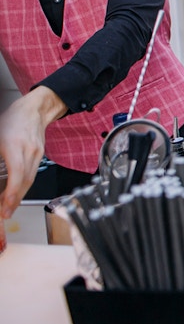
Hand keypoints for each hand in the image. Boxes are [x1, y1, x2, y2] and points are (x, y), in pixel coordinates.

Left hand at [0, 86, 66, 217]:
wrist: (34, 109)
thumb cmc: (13, 119)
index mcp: (15, 144)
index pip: (17, 173)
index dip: (11, 192)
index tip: (5, 206)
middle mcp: (29, 150)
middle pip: (25, 181)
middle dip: (14, 200)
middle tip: (4, 214)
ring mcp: (36, 153)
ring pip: (29, 180)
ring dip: (19, 196)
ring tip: (8, 207)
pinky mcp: (39, 155)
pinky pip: (32, 174)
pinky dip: (24, 186)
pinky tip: (16, 192)